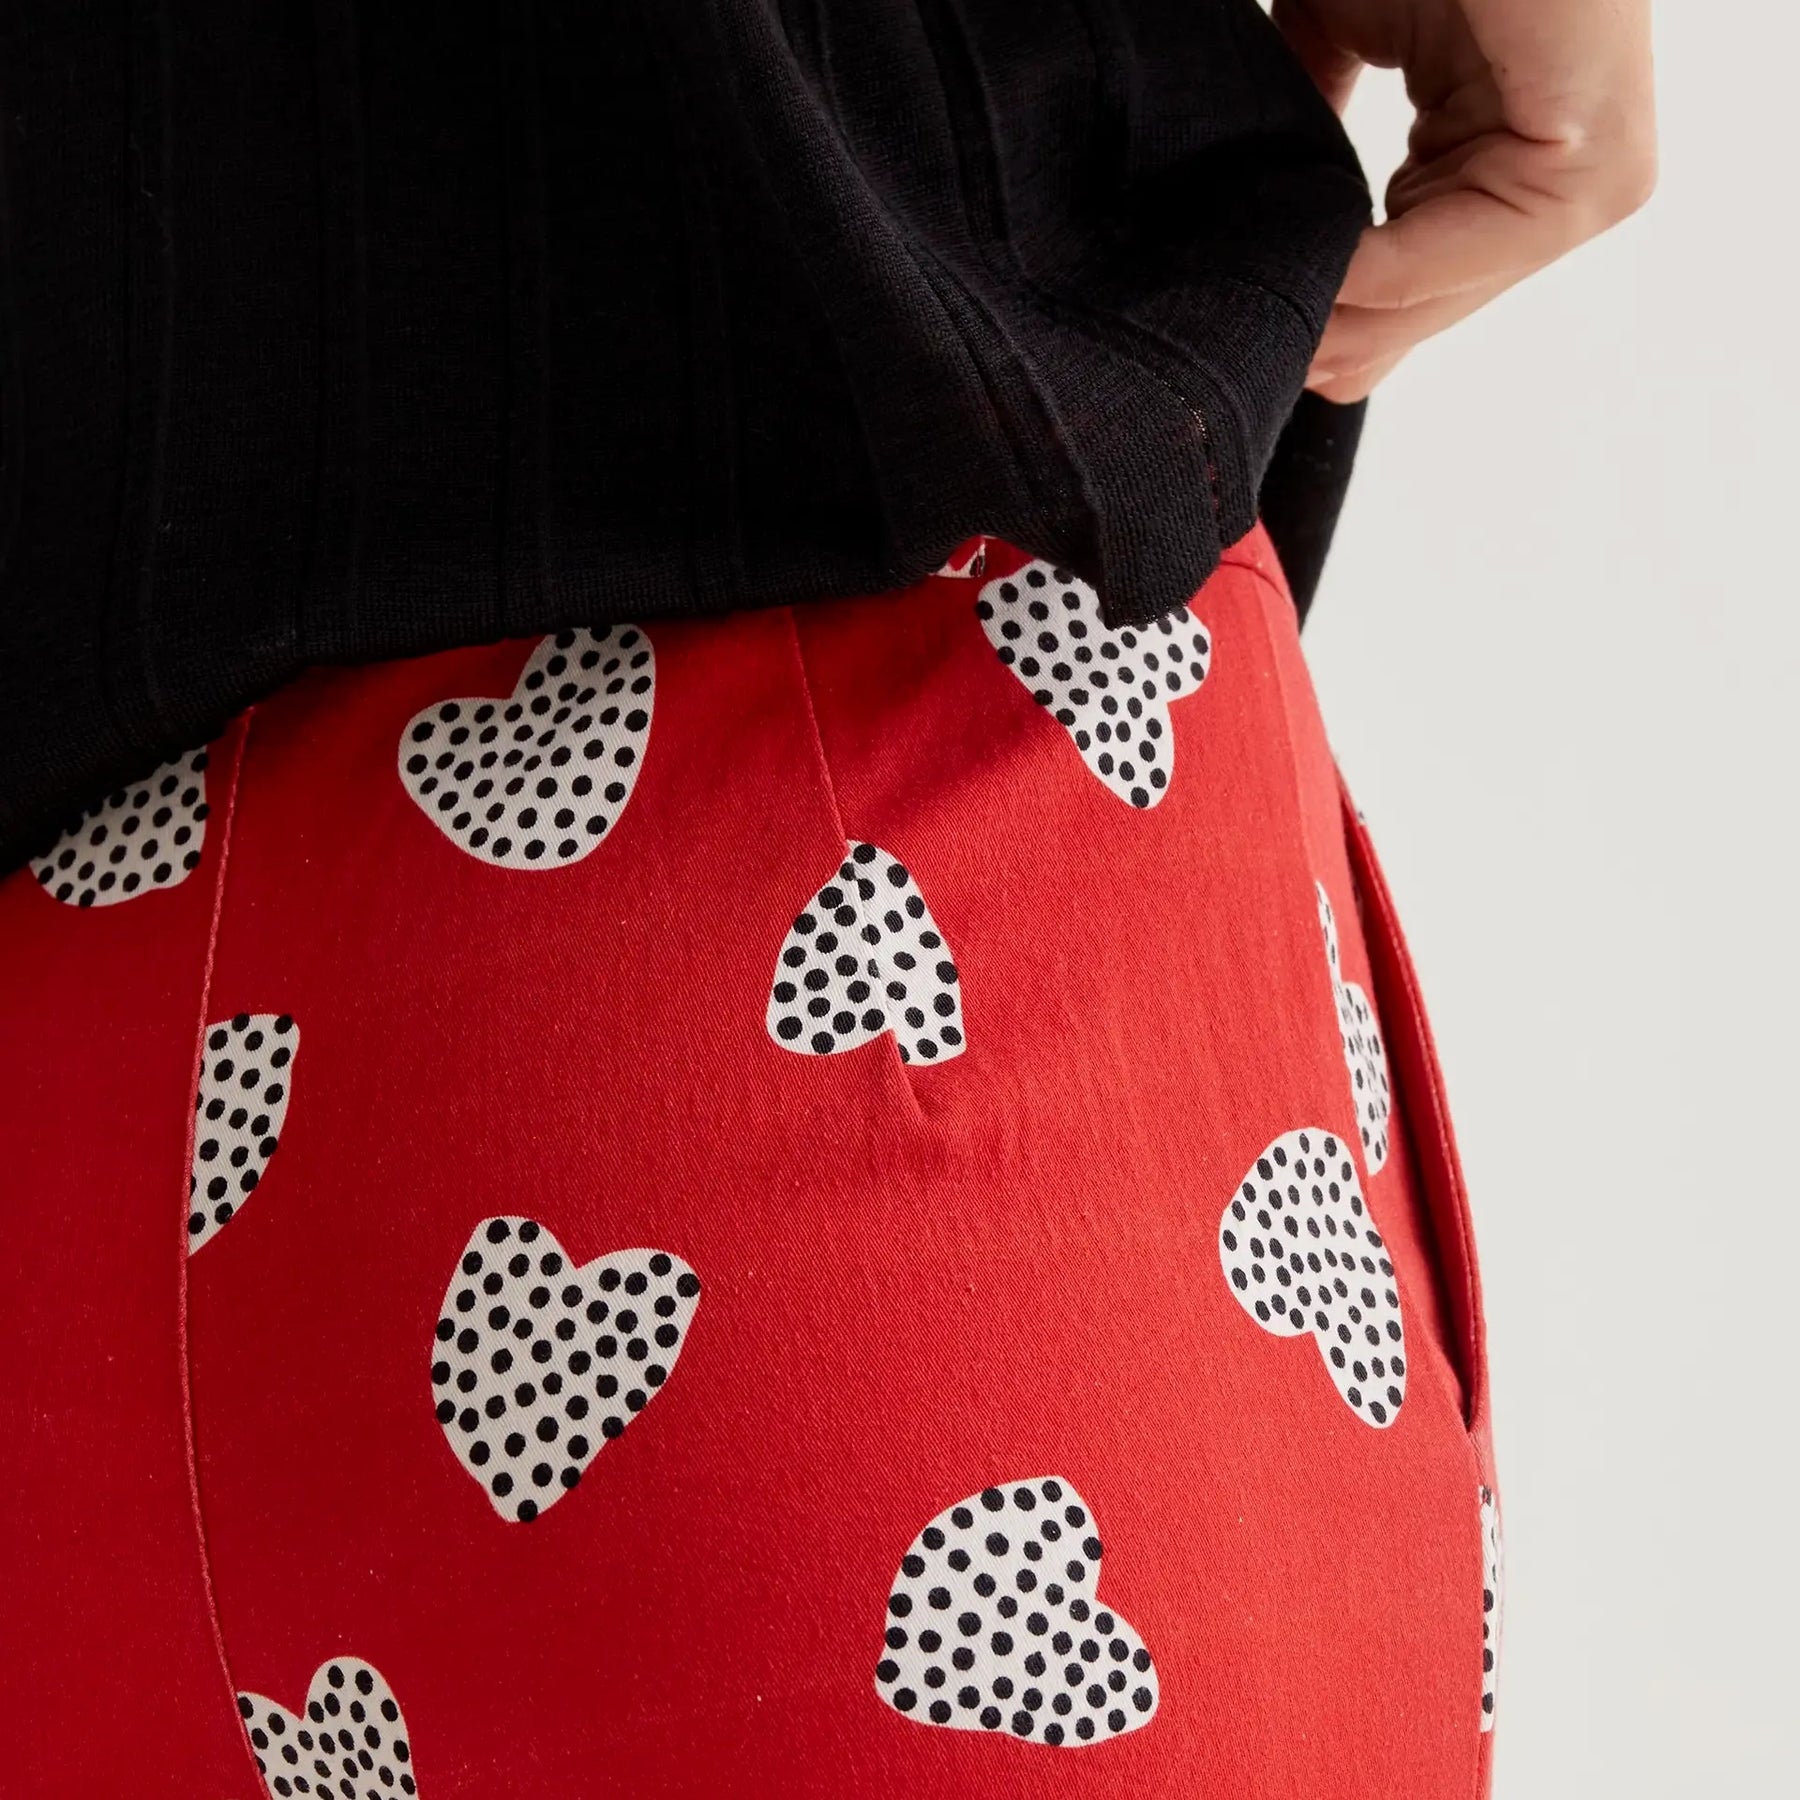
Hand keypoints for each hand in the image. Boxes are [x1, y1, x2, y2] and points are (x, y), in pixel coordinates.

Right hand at [1272, 0, 1656, 400]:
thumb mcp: (1335, 44)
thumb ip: (1312, 143)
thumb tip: (1264, 246)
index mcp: (1512, 153)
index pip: (1418, 275)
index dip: (1332, 313)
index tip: (1258, 343)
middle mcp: (1565, 181)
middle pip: (1429, 303)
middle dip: (1340, 336)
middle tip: (1260, 362)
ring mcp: (1594, 180)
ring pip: (1445, 292)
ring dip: (1351, 318)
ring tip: (1277, 337)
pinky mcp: (1598, 167)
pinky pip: (1469, 252)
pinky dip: (1383, 278)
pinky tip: (1317, 286)